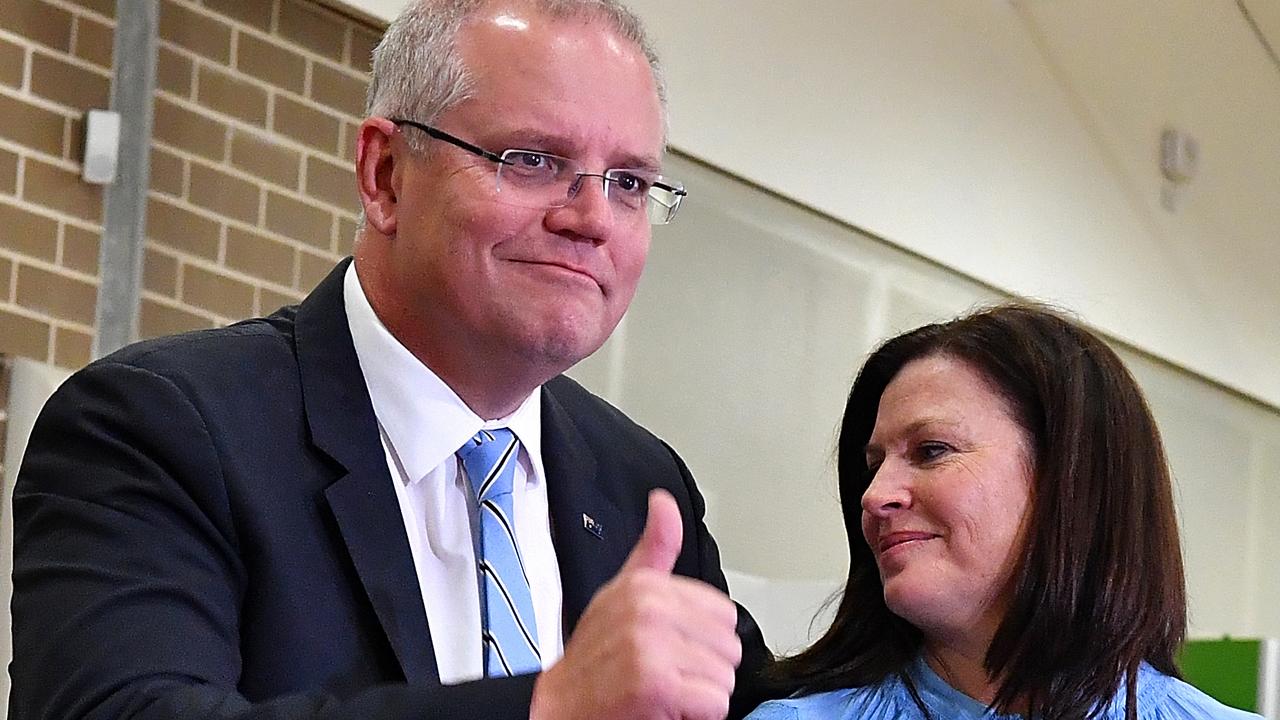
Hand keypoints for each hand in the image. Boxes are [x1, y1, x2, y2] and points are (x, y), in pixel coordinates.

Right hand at [529, 490, 741, 719]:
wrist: (558, 708)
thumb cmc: (594, 657)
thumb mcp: (622, 592)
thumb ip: (654, 548)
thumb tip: (664, 502)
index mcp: (646, 584)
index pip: (722, 612)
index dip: (701, 637)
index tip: (670, 645)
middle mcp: (648, 609)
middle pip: (729, 644)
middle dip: (704, 667)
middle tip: (667, 671)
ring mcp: (652, 646)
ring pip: (724, 676)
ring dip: (699, 694)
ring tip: (665, 688)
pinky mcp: (657, 685)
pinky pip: (715, 703)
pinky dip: (696, 715)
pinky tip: (666, 707)